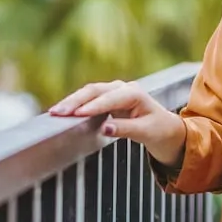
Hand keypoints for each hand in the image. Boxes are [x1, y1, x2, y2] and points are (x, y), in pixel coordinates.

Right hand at [49, 80, 186, 167]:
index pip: (109, 98)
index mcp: (135, 93)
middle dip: (75, 101)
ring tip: (54, 112)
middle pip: (95, 90)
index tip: (76, 114)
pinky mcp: (108, 99)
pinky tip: (62, 111)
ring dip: (72, 101)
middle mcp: (123, 88)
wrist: (167, 130)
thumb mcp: (146, 132)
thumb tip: (104, 128)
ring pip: (89, 92)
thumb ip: (125, 129)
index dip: (93, 106)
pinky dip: (76, 104)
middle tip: (57, 113)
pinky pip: (89, 98)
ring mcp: (115, 92)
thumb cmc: (159, 130)